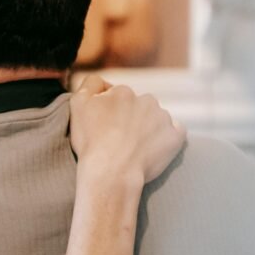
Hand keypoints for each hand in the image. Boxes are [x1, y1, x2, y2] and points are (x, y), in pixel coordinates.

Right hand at [69, 75, 186, 194]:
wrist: (110, 173)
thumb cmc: (91, 142)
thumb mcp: (77, 105)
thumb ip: (90, 84)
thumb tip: (103, 82)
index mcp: (123, 92)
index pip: (118, 97)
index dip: (110, 112)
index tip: (105, 128)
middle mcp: (146, 100)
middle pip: (139, 106)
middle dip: (132, 118)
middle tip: (120, 139)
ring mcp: (163, 118)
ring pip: (156, 118)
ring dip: (149, 128)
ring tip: (135, 148)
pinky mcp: (175, 137)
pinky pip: (176, 132)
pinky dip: (168, 137)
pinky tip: (155, 148)